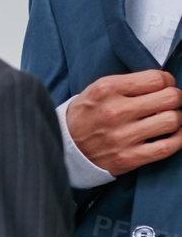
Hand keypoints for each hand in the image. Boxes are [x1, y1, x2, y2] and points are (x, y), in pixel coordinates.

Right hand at [67, 70, 181, 176]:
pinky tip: (171, 134)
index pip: (156, 79)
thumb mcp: (96, 89)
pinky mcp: (128, 157)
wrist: (65, 147)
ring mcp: (121, 136)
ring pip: (172, 120)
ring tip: (166, 118)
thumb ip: (128, 84)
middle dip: (174, 98)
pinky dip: (178, 138)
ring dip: (175, 118)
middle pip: (170, 98)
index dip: (167, 81)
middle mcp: (114, 112)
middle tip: (167, 102)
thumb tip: (165, 83)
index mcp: (106, 90)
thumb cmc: (86, 115)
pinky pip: (167, 146)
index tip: (164, 86)